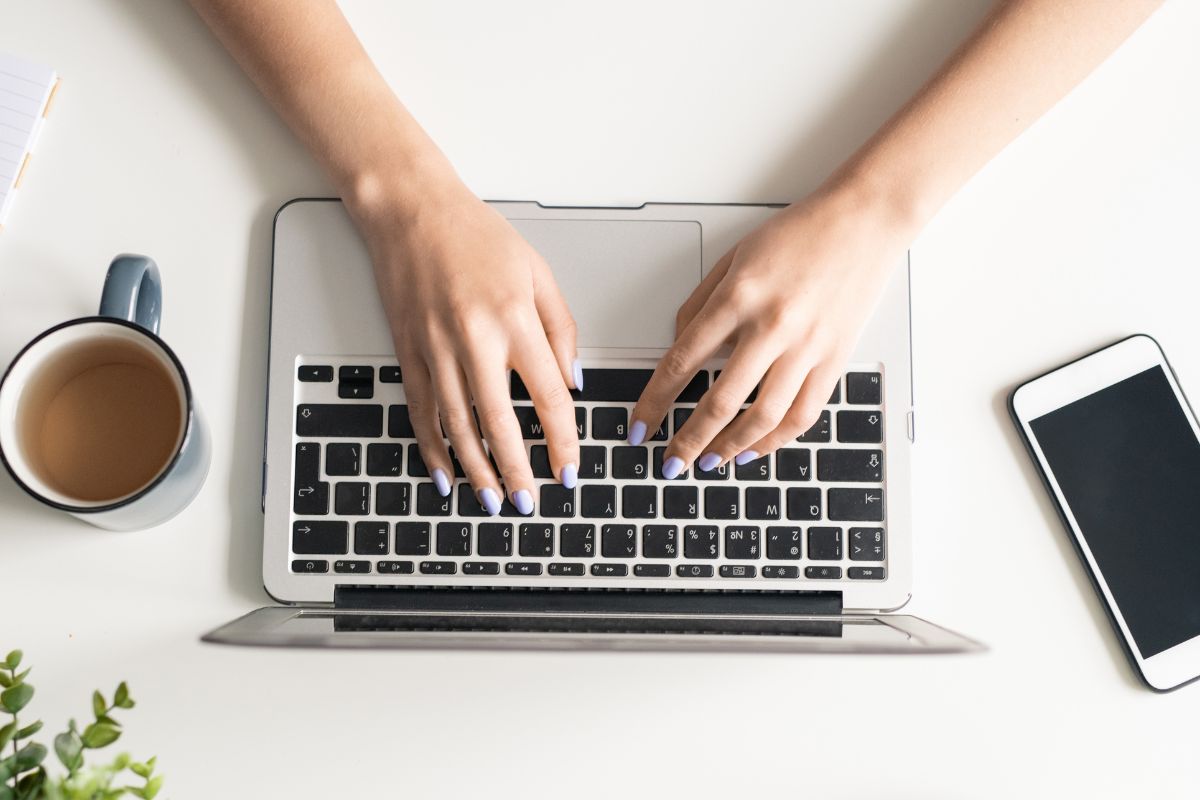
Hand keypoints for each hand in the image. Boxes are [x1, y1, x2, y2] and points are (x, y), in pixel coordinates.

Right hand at [352, 183, 580, 513]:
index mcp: (515, 321)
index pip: (548, 398)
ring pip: (458, 426)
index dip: (561, 441)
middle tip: (530, 503)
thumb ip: (562, 330)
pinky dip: (432, 448)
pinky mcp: (408, 352)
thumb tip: (573, 384)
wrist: (412, 211)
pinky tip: (444, 473)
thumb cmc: (478, 236)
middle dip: (517, 471)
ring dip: (477, 470)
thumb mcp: (539, 273)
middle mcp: (474, 340)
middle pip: (500, 424)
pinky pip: (422, 411)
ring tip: (493, 501)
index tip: (568, 469)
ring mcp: (435, 349)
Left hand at [630, 185, 908, 473]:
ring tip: (709, 463)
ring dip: (730, 449)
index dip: (655, 402)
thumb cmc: (799, 234)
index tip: (641, 426)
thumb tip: (678, 347)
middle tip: (671, 462)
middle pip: (719, 401)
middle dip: (689, 441)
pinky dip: (775, 441)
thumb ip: (700, 304)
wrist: (863, 222)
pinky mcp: (834, 359)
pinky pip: (803, 414)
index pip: (682, 362)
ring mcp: (806, 347)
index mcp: (738, 297)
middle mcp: (771, 326)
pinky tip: (754, 450)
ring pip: (763, 417)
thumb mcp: (733, 258)